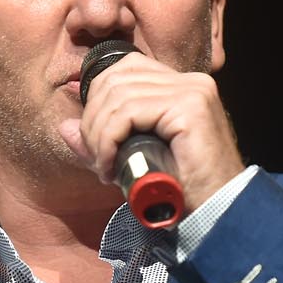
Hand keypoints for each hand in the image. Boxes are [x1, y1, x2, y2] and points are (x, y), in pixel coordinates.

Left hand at [58, 52, 244, 214]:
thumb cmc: (181, 191)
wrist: (218, 213)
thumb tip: (64, 126)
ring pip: (118, 95)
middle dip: (93, 120)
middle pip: (116, 78)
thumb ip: (102, 141)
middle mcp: (189, 81)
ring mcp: (192, 90)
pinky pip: (129, 112)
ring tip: (105, 167)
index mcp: (180, 86)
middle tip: (98, 159)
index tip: (95, 141)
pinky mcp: (190, 107)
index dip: (97, 99)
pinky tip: (112, 166)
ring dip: (100, 135)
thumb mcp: (133, 160)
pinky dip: (109, 139)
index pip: (124, 68)